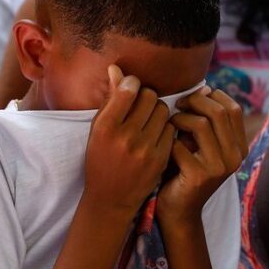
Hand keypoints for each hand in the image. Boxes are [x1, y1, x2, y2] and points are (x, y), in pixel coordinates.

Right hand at [83, 65, 174, 215]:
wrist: (110, 199)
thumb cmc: (100, 159)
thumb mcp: (98, 130)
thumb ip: (109, 99)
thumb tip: (116, 68)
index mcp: (105, 127)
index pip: (129, 89)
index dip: (132, 84)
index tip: (130, 89)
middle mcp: (126, 137)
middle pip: (150, 96)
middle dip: (146, 96)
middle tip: (140, 105)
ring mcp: (145, 150)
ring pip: (163, 110)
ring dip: (156, 110)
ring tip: (147, 119)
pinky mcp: (160, 159)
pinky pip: (170, 129)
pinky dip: (164, 127)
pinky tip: (155, 134)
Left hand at [157, 87, 246, 226]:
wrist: (177, 211)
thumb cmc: (183, 170)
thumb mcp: (199, 143)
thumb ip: (204, 121)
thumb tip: (203, 89)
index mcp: (239, 146)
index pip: (233, 108)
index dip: (211, 97)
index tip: (191, 99)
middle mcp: (235, 157)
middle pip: (219, 112)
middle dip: (194, 102)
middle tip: (176, 106)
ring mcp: (219, 168)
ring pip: (202, 124)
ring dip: (179, 119)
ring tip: (169, 124)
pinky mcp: (200, 177)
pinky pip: (180, 144)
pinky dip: (168, 140)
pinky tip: (163, 147)